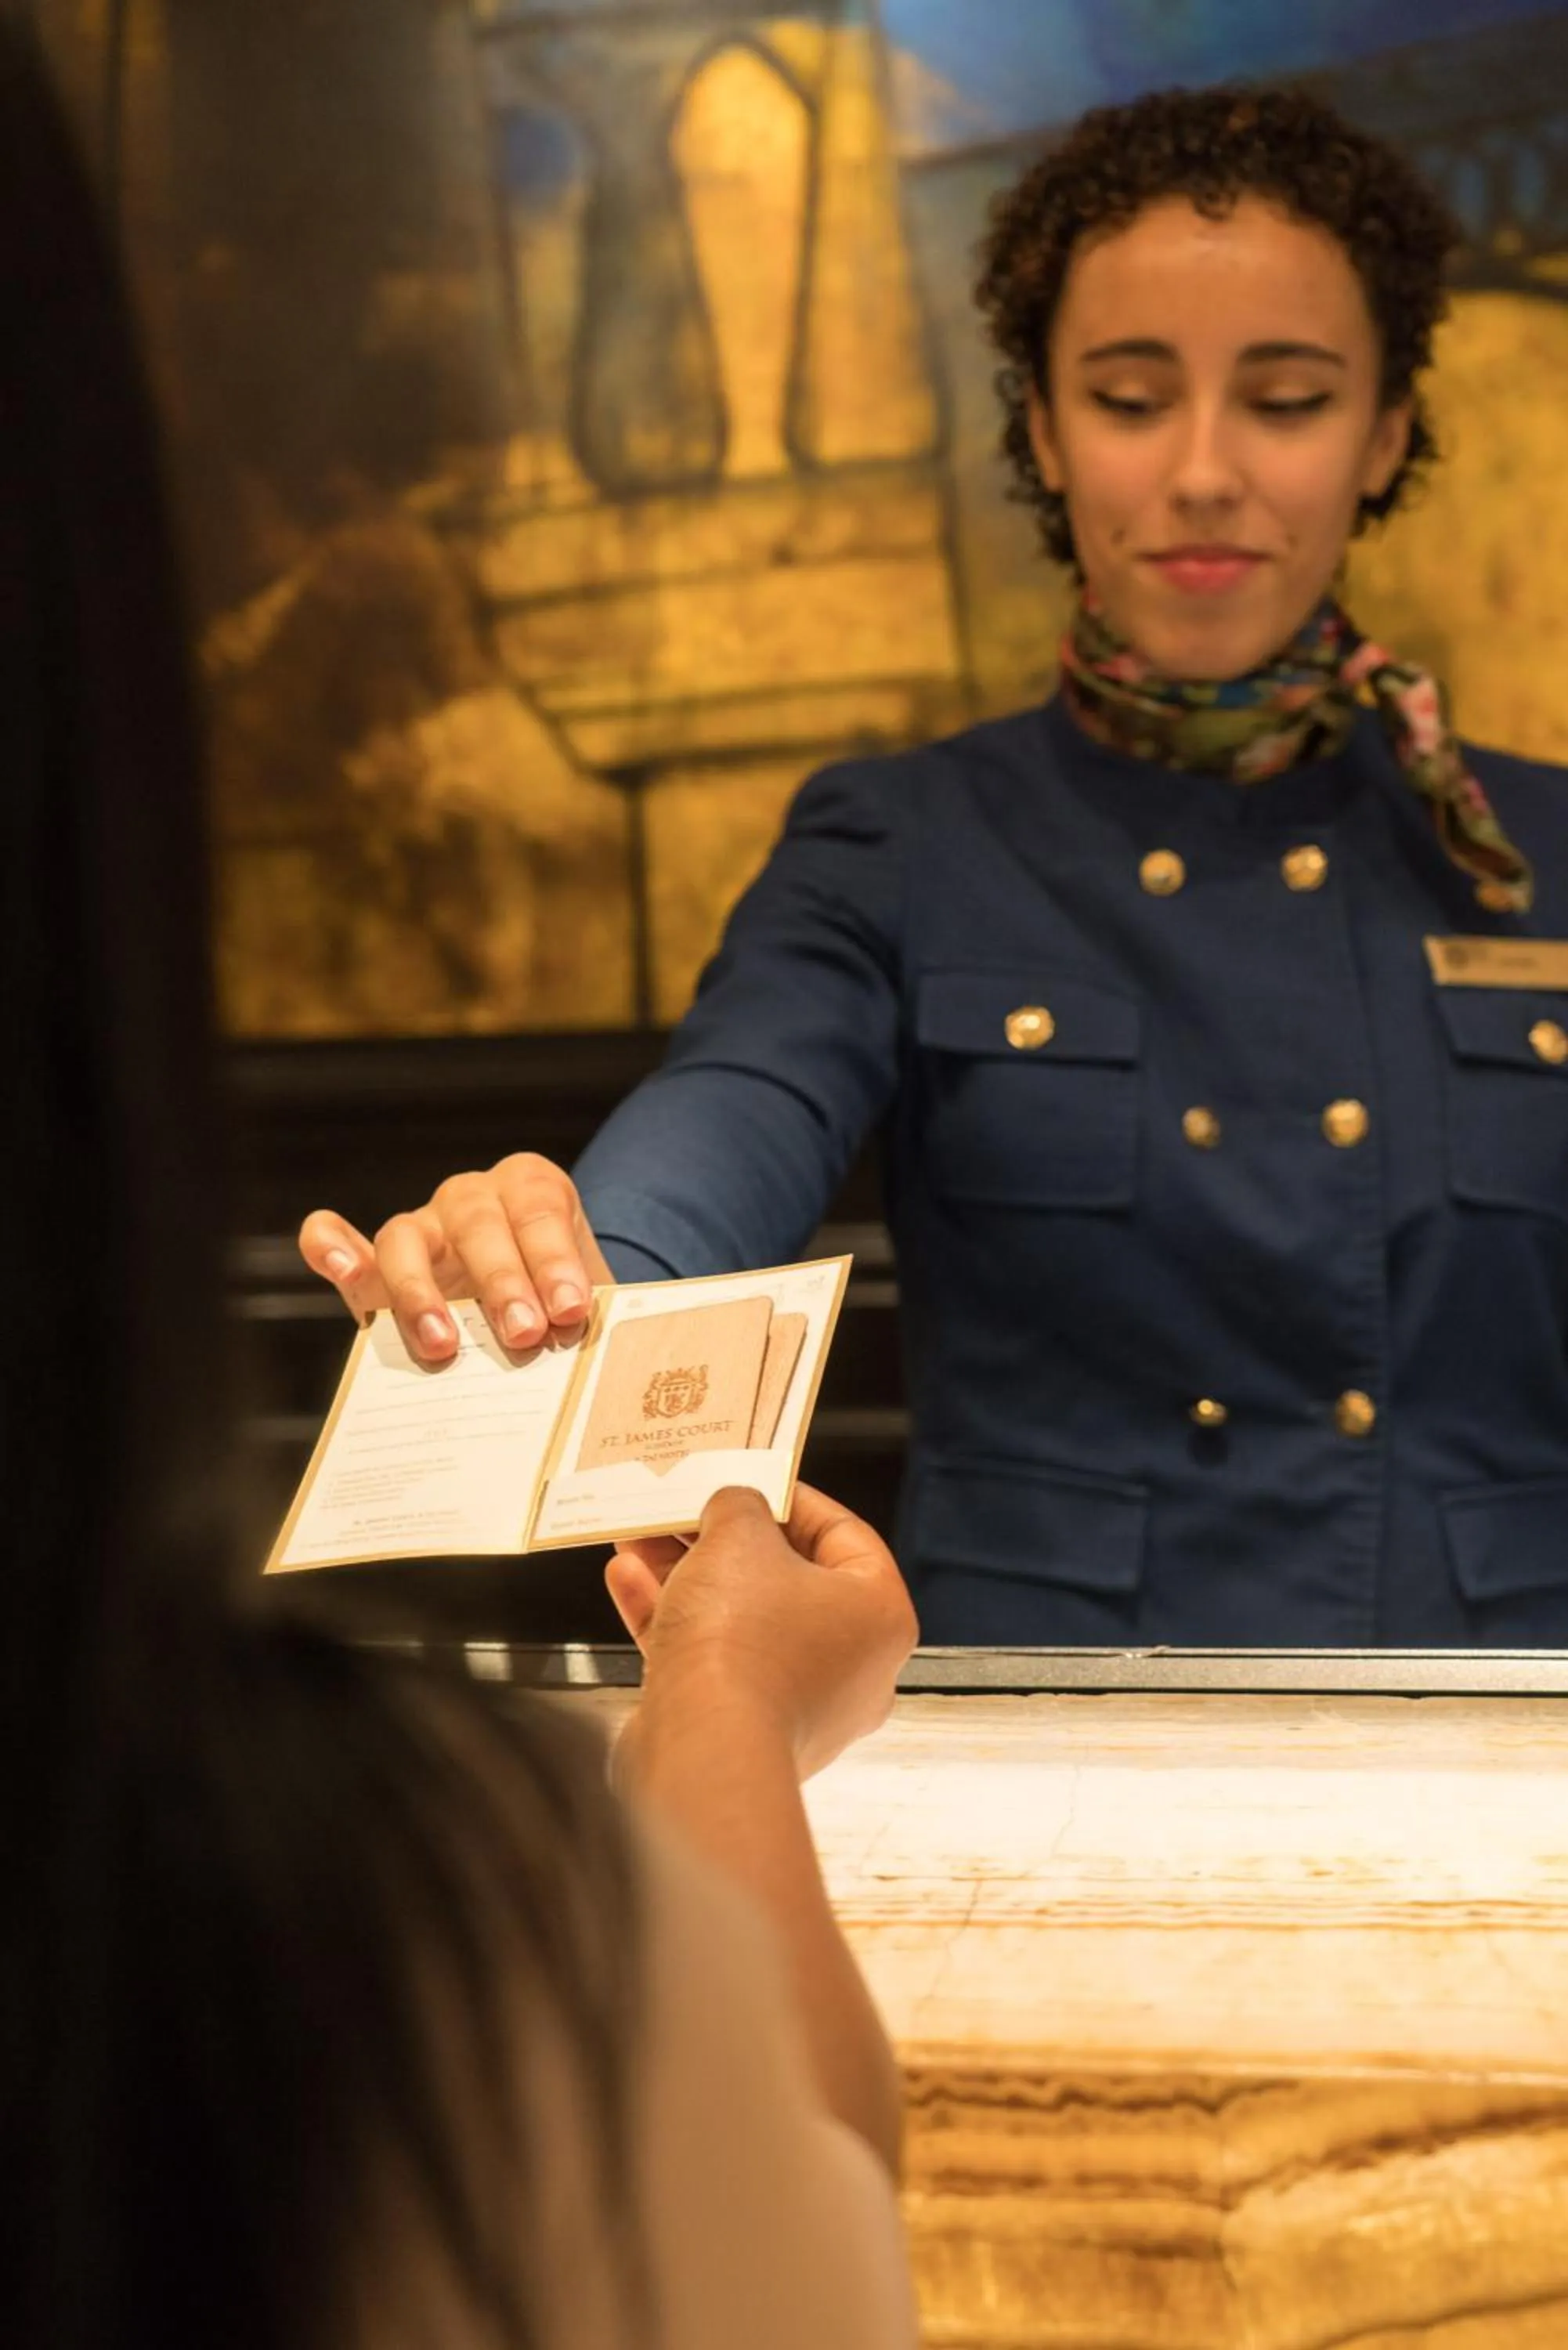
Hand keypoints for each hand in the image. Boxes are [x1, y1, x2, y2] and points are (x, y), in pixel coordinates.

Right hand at [297, 1153, 613, 1362]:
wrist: (533, 1306)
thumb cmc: (561, 1302)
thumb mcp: (584, 1300)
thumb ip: (584, 1318)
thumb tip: (598, 1363)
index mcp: (532, 1189)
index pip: (539, 1211)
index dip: (555, 1259)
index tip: (571, 1310)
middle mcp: (470, 1199)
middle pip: (478, 1225)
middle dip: (503, 1282)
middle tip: (525, 1335)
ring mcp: (420, 1228)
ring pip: (405, 1238)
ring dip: (420, 1291)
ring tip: (443, 1346)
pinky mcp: (374, 1263)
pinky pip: (334, 1238)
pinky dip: (329, 1245)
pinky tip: (341, 1268)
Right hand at [608, 1486, 917, 1780]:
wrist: (701, 1751)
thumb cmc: (741, 1641)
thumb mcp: (739, 1536)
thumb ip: (739, 1506)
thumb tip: (733, 1507)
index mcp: (878, 1616)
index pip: (844, 1535)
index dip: (792, 1498)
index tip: (750, 1480)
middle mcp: (851, 1668)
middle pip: (783, 1579)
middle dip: (722, 1539)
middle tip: (685, 1509)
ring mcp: (798, 1706)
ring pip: (739, 1620)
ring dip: (687, 1575)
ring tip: (641, 1536)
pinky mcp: (744, 1731)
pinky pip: (711, 1661)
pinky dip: (672, 1620)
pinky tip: (628, 1579)